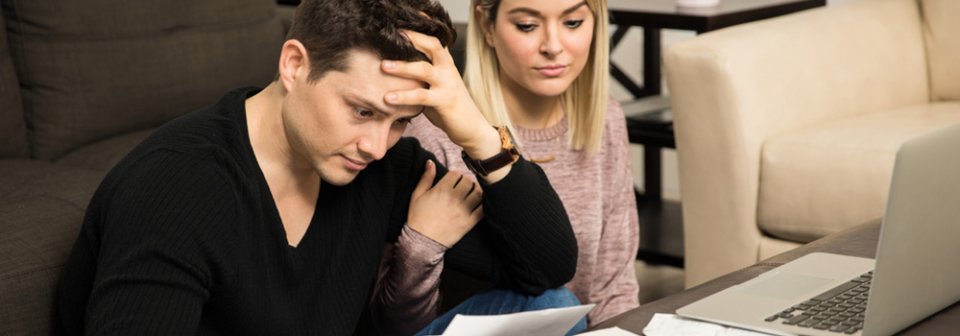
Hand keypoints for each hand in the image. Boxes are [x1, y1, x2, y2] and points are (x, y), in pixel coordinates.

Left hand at [381, 30, 499, 160]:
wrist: (471, 128)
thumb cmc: (449, 107)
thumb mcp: (435, 86)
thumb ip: (421, 75)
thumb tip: (393, 66)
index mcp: (445, 63)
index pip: (434, 38)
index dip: (423, 25)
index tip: (408, 16)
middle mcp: (448, 69)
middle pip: (432, 45)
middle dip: (412, 38)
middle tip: (393, 34)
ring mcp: (448, 84)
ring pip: (424, 69)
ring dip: (402, 67)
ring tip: (383, 66)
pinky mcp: (445, 101)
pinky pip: (422, 96)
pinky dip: (403, 96)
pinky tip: (388, 98)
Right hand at [407, 160, 483, 247]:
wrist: (422, 242)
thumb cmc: (417, 217)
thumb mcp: (417, 195)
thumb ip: (426, 178)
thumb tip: (430, 162)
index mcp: (441, 190)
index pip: (456, 174)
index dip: (455, 175)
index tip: (454, 180)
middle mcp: (454, 198)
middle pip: (468, 181)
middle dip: (466, 181)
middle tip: (463, 186)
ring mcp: (463, 210)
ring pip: (478, 193)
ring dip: (476, 190)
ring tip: (471, 193)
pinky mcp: (469, 222)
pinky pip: (482, 209)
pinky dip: (483, 204)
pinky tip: (478, 203)